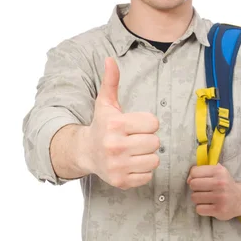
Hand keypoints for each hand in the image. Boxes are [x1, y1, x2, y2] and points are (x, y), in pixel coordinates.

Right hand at [82, 57, 159, 188]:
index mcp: (115, 125)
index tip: (135, 125)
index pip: (153, 123)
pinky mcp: (121, 181)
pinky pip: (148, 176)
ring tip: (133, 152)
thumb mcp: (106, 103)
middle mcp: (115, 146)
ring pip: (154, 160)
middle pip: (155, 142)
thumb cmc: (101, 125)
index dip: (147, 123)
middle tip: (134, 139)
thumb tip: (110, 59)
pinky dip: (142, 171)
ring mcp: (117, 166)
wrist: (85, 152)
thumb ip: (111, 82)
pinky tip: (130, 164)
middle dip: (147, 140)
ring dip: (147, 156)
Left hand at [187, 163, 240, 220]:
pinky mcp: (219, 210)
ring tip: (207, 198)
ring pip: (194, 197)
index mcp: (219, 171)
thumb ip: (202, 172)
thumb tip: (188, 180)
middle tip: (203, 191)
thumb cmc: (225, 185)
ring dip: (198, 199)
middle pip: (193, 184)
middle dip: (195, 188)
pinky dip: (201, 208)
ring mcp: (220, 197)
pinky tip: (209, 206)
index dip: (193, 177)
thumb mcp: (218, 172)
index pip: (194, 172)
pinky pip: (199, 209)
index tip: (199, 181)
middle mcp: (220, 183)